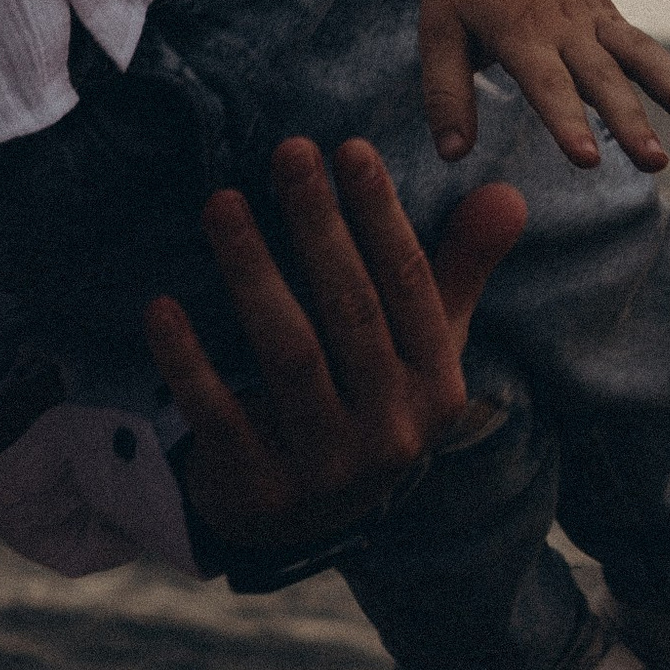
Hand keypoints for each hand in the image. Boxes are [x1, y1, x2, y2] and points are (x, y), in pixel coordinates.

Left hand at [145, 135, 526, 559]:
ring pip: (288, 352)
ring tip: (220, 202)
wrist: (306, 522)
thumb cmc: (370, 398)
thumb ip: (458, 269)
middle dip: (318, 225)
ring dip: (252, 270)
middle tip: (287, 150)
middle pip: (350, 311)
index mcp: (435, 388)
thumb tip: (508, 195)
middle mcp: (389, 431)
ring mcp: (324, 465)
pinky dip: (187, 360)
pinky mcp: (257, 487)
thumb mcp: (424, 344)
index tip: (349, 147)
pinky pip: (219, 412)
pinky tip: (160, 304)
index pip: (409, 287)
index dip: (381, 216)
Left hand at [418, 0, 669, 172]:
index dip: (567, 121)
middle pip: (602, 77)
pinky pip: (642, 44)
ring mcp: (591, 17)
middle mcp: (562, 24)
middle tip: (654, 162)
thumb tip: (452, 153)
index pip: (546, 83)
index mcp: (518, 29)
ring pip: (638, 54)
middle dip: (630, 120)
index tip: (589, 159)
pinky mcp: (606, 14)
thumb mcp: (438, 30)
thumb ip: (446, 93)